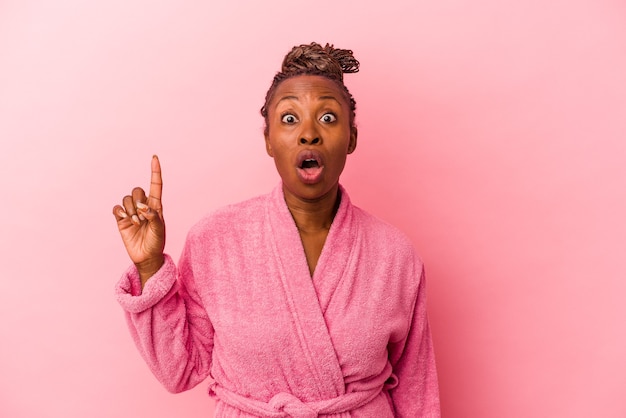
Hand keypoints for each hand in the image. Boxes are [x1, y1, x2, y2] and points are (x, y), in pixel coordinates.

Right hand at [113, 155, 165, 283]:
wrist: (146, 257)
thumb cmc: (157, 242)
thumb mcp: (160, 230)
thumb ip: (154, 217)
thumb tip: (144, 208)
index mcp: (156, 206)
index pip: (156, 185)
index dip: (155, 171)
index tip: (154, 157)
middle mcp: (143, 206)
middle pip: (137, 191)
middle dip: (138, 200)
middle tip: (141, 215)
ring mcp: (131, 212)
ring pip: (126, 199)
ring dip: (130, 210)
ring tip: (136, 223)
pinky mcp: (121, 220)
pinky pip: (117, 208)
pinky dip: (120, 211)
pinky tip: (125, 218)